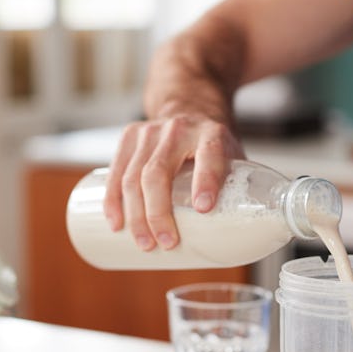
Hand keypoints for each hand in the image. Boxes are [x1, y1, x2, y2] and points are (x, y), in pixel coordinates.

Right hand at [102, 114, 243, 251]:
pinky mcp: (129, 136)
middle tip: (167, 243)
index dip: (206, 181)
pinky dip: (113, 201)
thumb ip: (236, 189)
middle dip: (159, 213)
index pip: (209, 155)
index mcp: (211, 133)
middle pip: (158, 173)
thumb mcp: (232, 157)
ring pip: (133, 177)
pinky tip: (116, 223)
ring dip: (136, 216)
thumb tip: (239, 239)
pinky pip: (115, 172)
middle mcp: (178, 129)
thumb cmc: (213, 146)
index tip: (204, 208)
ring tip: (145, 243)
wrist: (189, 108)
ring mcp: (150, 131)